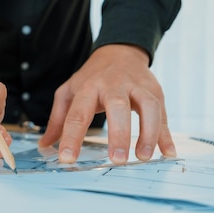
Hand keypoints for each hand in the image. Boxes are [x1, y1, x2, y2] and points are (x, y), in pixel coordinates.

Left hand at [38, 44, 175, 163]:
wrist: (119, 51)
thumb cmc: (91, 77)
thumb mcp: (69, 92)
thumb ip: (58, 119)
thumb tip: (45, 145)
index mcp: (88, 87)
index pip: (77, 114)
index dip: (71, 137)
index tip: (67, 159)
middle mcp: (114, 85)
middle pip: (118, 107)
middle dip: (119, 133)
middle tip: (117, 159)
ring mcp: (137, 86)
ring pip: (148, 106)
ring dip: (148, 133)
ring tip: (143, 157)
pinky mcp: (155, 91)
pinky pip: (163, 113)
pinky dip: (167, 134)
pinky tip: (168, 152)